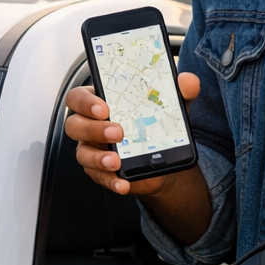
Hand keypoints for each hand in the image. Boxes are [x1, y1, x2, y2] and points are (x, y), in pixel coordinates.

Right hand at [65, 71, 201, 194]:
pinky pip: (98, 177)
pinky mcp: (100, 171)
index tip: (103, 108)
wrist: (163, 156)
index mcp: (100, 102)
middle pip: (75, 125)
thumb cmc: (155, 122)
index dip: (85, 102)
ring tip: (116, 161)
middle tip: (117, 133)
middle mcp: (90, 125)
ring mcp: (92, 149)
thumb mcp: (169, 104)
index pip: (78, 97)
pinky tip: (122, 183)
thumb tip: (189, 81)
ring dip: (98, 158)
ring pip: (82, 153)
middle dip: (93, 129)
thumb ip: (178, 91)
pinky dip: (110, 181)